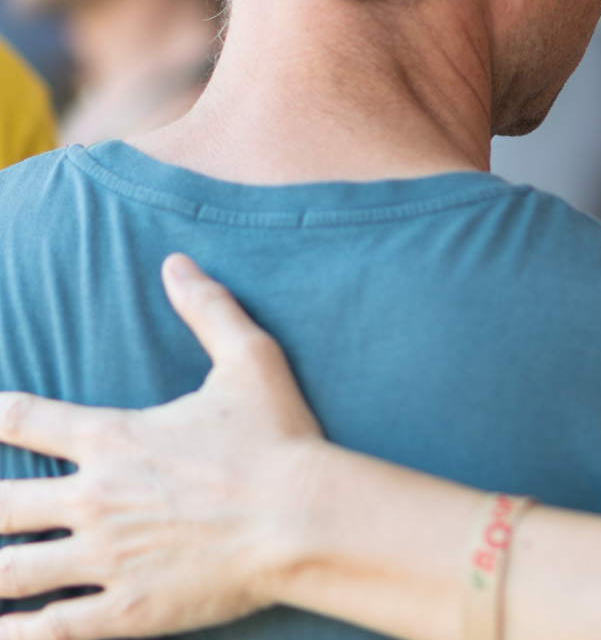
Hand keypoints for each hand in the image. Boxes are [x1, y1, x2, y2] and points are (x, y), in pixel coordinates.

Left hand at [0, 254, 325, 638]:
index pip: (20, 418)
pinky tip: (6, 630)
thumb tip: (178, 263)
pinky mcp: (126, 609)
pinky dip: (18, 632)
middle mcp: (93, 498)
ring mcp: (104, 559)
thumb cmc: (281, 440)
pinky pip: (50, 630)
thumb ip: (209, 309)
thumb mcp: (251, 360)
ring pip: (9, 571)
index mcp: (113, 437)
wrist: (306, 517)